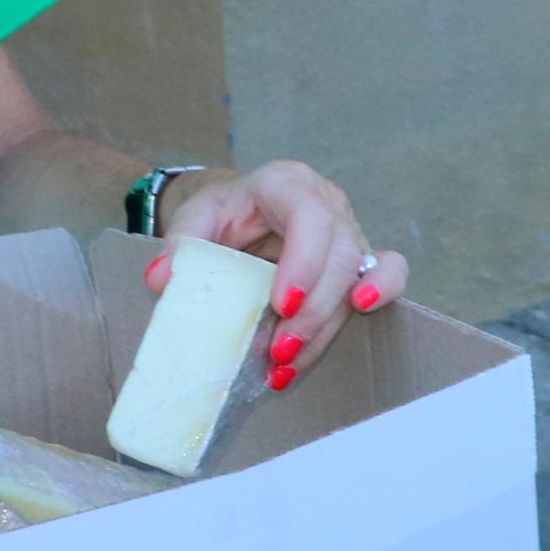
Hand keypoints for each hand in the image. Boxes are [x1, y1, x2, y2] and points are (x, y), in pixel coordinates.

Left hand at [150, 160, 380, 389]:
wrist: (241, 217)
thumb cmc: (222, 215)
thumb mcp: (195, 220)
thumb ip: (179, 245)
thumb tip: (162, 281)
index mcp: (287, 185)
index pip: (311, 217)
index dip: (304, 262)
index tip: (282, 306)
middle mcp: (329, 205)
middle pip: (342, 255)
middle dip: (314, 310)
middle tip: (277, 350)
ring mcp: (349, 232)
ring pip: (358, 278)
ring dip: (325, 328)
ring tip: (285, 365)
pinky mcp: (359, 260)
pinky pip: (387, 276)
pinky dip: (376, 300)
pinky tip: (351, 324)